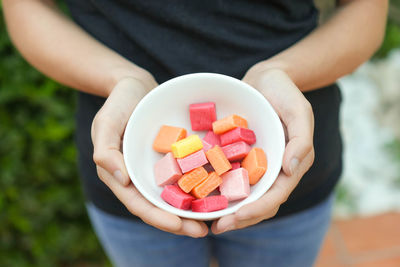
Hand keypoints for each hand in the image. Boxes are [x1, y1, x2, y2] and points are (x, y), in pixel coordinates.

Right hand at [91, 76, 207, 237]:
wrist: (136, 87)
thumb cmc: (118, 102)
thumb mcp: (106, 122)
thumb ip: (106, 150)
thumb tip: (122, 180)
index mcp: (121, 176)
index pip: (139, 203)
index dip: (158, 217)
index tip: (180, 226)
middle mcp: (140, 178)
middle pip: (159, 207)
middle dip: (180, 222)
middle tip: (203, 230)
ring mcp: (155, 170)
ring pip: (174, 196)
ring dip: (191, 211)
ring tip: (213, 220)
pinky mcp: (170, 160)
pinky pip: (184, 177)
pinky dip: (197, 188)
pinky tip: (214, 193)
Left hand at [212, 68, 314, 233]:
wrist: (266, 79)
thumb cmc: (285, 92)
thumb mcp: (299, 110)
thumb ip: (300, 140)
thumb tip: (290, 170)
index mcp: (290, 164)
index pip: (276, 195)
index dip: (257, 209)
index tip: (237, 217)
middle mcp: (273, 170)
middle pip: (258, 202)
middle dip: (240, 218)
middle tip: (217, 228)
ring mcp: (255, 165)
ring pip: (243, 194)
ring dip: (227, 210)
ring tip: (207, 221)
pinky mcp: (240, 156)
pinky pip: (229, 176)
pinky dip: (218, 188)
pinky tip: (200, 195)